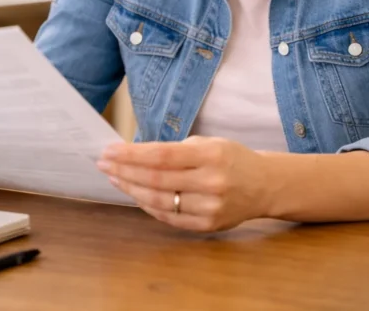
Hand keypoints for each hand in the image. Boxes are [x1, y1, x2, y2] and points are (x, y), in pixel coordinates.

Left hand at [96, 136, 268, 231]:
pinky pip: (169, 217)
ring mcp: (210, 208)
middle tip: (104, 164)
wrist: (265, 186)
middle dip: (125, 171)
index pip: (161, 156)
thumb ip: (177, 150)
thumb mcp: (210, 142)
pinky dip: (148, 206)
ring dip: (131, 190)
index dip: (131, 155)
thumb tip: (136, 154)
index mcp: (211, 156)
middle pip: (156, 180)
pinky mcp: (207, 226)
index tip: (109, 151)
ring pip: (159, 201)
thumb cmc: (232, 159)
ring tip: (115, 178)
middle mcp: (211, 183)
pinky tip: (135, 194)